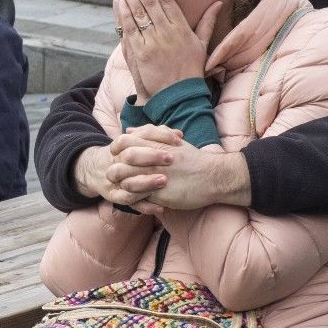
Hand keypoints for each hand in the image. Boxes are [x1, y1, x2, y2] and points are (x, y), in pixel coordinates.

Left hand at [108, 130, 250, 213]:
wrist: (213, 177)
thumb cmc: (193, 159)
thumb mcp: (171, 141)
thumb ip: (150, 134)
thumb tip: (128, 130)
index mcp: (155, 144)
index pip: (123, 142)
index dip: (116, 149)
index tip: (117, 155)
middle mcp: (152, 158)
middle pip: (121, 161)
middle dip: (114, 168)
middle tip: (115, 174)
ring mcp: (154, 176)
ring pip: (125, 179)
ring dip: (122, 184)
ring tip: (124, 187)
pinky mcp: (159, 193)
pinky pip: (137, 196)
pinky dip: (133, 197)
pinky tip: (136, 197)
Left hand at [114, 0, 219, 103]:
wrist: (180, 95)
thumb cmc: (191, 70)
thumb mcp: (202, 44)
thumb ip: (207, 21)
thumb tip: (219, 3)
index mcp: (182, 28)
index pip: (165, 0)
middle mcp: (168, 32)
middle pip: (150, 1)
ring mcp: (154, 42)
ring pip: (139, 12)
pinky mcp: (141, 53)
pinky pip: (131, 29)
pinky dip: (124, 14)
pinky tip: (119, 1)